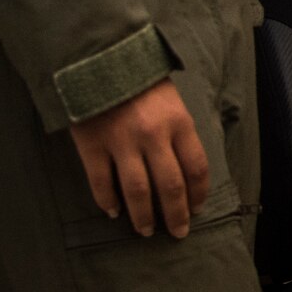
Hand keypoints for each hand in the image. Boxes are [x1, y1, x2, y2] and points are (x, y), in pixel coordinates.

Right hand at [68, 78, 209, 237]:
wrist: (99, 58)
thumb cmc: (141, 81)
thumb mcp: (172, 100)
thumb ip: (180, 131)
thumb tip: (188, 170)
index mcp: (178, 122)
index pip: (196, 166)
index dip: (198, 193)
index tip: (197, 209)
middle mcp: (153, 135)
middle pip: (170, 186)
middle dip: (176, 214)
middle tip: (177, 232)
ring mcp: (122, 142)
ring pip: (137, 191)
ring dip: (143, 216)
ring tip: (146, 230)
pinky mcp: (93, 145)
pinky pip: (102, 182)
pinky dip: (108, 201)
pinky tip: (114, 212)